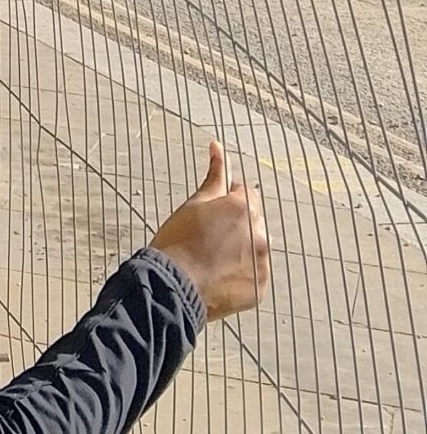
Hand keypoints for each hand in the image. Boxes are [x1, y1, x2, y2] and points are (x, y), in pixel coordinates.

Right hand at [149, 142, 269, 320]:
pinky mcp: (260, 287)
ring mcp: (262, 263)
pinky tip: (218, 274)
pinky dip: (241, 273)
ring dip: (241, 248)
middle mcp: (260, 234)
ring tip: (212, 258)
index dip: (227, 200)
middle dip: (236, 224)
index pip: (246, 194)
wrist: (171, 284)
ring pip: (255, 247)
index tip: (211, 211)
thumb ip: (214, 175)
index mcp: (244, 209)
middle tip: (208, 236)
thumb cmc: (177, 241)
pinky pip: (255, 274)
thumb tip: (218, 147)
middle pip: (253, 221)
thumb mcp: (193, 204)